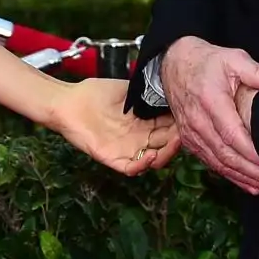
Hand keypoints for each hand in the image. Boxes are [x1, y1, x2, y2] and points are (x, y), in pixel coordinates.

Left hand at [50, 77, 178, 174]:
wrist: (69, 101)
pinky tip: (151, 155)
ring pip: (154, 160)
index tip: (189, 117)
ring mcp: (127, 149)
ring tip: (173, 144)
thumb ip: (148, 93)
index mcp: (144, 122)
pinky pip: (131, 169)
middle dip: (178, 141)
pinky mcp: (112, 158)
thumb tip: (169, 89)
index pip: (169, 127)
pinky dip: (142, 166)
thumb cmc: (95, 93)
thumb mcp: (128, 89)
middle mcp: (139, 138)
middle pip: (166, 145)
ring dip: (166, 155)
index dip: (180, 125)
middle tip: (186, 133)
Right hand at [160, 37, 258, 193]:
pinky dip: (231, 176)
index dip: (253, 154)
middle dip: (253, 172)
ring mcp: (191, 134)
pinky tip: (250, 185)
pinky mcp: (190, 141)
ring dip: (244, 178)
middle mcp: (198, 122)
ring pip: (219, 163)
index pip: (233, 135)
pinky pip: (211, 163)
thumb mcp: (235, 59)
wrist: (174, 64)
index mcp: (211, 101)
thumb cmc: (207, 62)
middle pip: (227, 155)